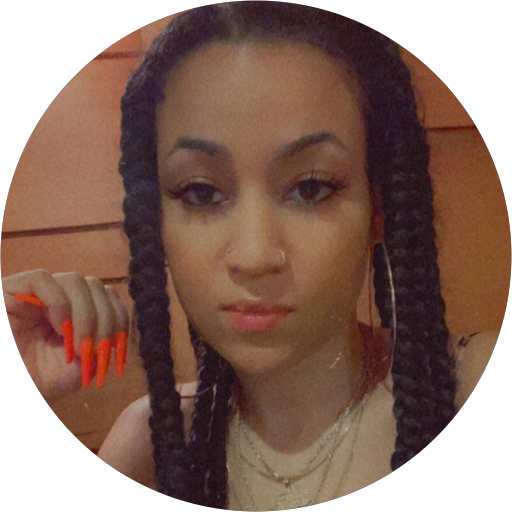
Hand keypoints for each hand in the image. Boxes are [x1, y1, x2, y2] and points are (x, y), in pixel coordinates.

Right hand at [3, 269, 129, 404]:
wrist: (13, 383)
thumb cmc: (36, 380)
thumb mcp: (77, 369)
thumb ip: (99, 348)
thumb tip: (118, 334)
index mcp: (78, 311)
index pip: (109, 299)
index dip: (120, 319)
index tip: (118, 349)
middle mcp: (60, 296)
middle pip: (97, 287)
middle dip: (105, 320)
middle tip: (97, 350)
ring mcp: (36, 291)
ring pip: (76, 280)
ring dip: (85, 314)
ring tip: (75, 344)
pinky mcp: (12, 288)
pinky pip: (43, 278)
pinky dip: (59, 302)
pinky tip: (59, 328)